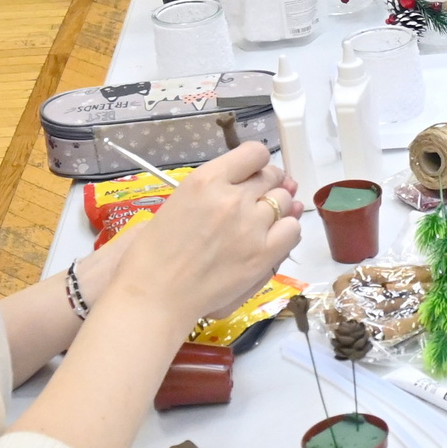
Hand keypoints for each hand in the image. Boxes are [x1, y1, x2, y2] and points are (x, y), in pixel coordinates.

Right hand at [110, 144, 300, 324]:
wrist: (155, 294)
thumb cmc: (153, 252)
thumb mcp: (177, 202)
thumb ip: (212, 190)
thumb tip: (242, 185)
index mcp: (206, 180)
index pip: (254, 153)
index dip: (257, 163)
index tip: (252, 174)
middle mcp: (233, 198)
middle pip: (272, 177)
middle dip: (269, 184)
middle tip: (259, 199)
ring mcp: (251, 226)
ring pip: (285, 202)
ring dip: (278, 208)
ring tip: (263, 221)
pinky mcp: (264, 254)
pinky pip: (292, 229)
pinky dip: (287, 230)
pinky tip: (272, 238)